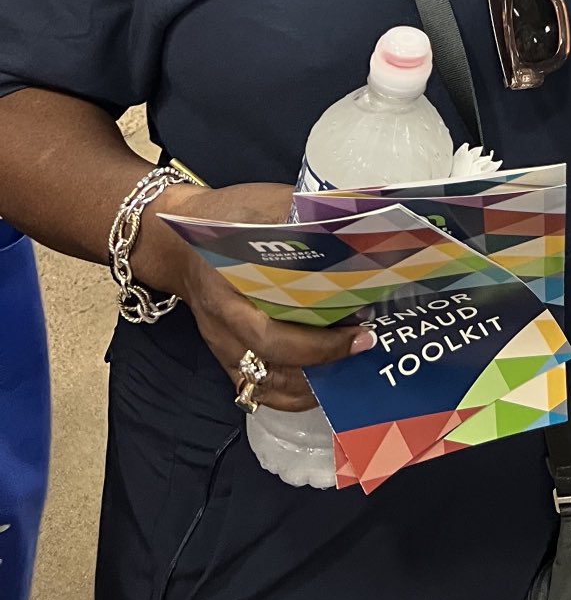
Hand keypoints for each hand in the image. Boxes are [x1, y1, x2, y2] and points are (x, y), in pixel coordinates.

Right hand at [144, 182, 373, 411]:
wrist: (177, 240)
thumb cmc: (223, 219)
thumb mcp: (262, 206)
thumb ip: (301, 219)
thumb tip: (351, 225)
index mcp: (229, 294)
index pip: (273, 336)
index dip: (319, 343)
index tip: (360, 329)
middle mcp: (224, 330)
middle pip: (272, 368)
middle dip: (324, 362)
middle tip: (364, 343)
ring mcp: (222, 347)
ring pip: (265, 387)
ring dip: (309, 386)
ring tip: (350, 367)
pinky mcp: (225, 354)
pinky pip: (255, 387)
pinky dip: (290, 393)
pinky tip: (321, 381)